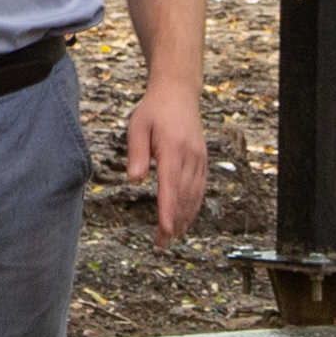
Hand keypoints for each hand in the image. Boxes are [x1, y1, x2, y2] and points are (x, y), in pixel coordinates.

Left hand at [128, 83, 208, 243]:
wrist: (178, 93)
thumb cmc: (153, 110)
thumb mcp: (138, 127)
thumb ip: (137, 154)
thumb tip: (133, 179)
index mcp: (173, 149)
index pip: (170, 186)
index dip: (168, 210)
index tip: (165, 230)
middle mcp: (190, 156)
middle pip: (183, 196)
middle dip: (174, 222)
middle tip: (162, 243)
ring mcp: (199, 159)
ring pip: (194, 195)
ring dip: (184, 218)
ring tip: (172, 237)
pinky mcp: (201, 160)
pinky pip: (199, 188)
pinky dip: (193, 206)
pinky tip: (185, 218)